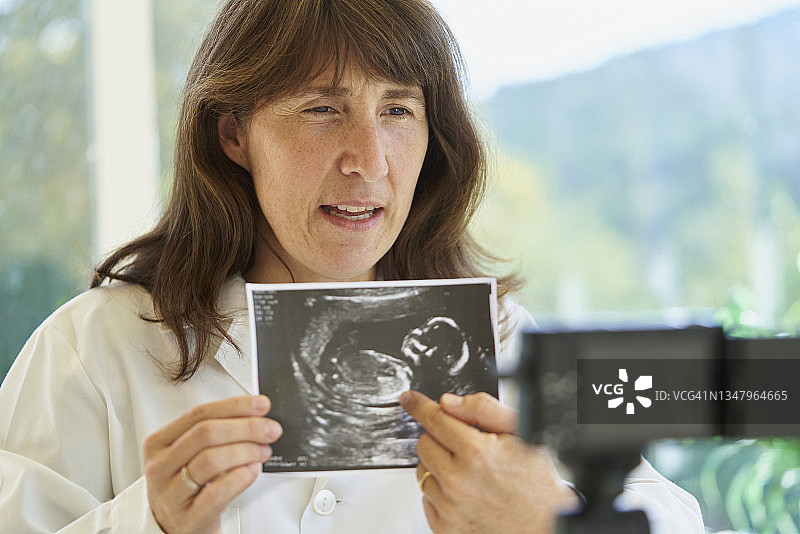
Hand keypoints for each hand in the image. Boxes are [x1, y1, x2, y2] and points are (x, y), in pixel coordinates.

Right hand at [142, 395, 281, 533]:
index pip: (199, 414)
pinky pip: (217, 492)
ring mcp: (171, 494)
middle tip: (270, 429)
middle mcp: (160, 467)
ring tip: (263, 451)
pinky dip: (241, 477)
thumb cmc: (189, 487)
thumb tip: (255, 414)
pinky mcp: (188, 518)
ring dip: (246, 451)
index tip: (261, 405)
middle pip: (206, 434)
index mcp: (159, 443)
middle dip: (246, 428)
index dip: (234, 406)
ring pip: (211, 460)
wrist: (179, 528)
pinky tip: (252, 471)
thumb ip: (217, 433)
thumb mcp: (192, 456)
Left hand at [399, 390, 577, 533]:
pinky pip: (426, 499)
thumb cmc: (536, 483)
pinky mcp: (446, 528)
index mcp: (476, 453)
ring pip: (423, 471)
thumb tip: (449, 403)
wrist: (545, 525)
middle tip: (465, 447)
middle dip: (439, 439)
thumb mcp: (521, 433)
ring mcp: (450, 507)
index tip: (409, 400)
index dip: (419, 406)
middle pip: (424, 444)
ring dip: (439, 467)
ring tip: (469, 473)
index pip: (434, 419)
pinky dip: (440, 492)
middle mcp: (459, 481)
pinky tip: (465, 493)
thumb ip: (483, 410)